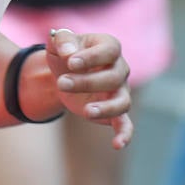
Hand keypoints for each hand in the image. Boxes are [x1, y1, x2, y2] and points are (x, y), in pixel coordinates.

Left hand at [47, 28, 132, 149]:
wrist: (64, 71)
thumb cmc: (65, 52)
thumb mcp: (58, 42)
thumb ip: (62, 40)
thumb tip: (69, 53)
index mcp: (109, 46)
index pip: (109, 51)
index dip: (92, 57)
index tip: (71, 62)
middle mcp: (120, 69)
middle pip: (113, 77)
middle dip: (87, 82)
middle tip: (61, 83)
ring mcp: (120, 91)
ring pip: (123, 102)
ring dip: (106, 108)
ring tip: (86, 111)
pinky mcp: (114, 111)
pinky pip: (125, 124)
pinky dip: (124, 134)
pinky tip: (117, 144)